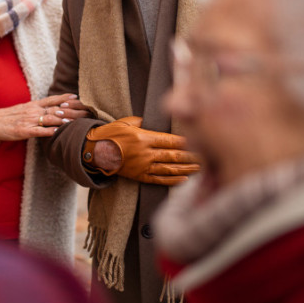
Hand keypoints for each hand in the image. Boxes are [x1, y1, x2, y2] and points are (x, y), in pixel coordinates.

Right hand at [0, 94, 90, 142]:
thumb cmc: (7, 117)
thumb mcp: (23, 109)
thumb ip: (37, 109)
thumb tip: (51, 110)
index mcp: (33, 104)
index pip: (53, 99)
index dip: (66, 98)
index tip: (79, 97)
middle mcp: (33, 110)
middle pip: (56, 108)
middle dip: (72, 110)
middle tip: (86, 110)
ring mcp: (28, 120)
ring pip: (49, 118)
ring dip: (63, 119)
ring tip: (75, 120)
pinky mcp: (23, 131)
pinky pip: (38, 131)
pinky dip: (48, 131)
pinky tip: (57, 132)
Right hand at [83, 116, 199, 185]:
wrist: (95, 152)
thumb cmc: (111, 134)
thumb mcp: (126, 122)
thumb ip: (143, 122)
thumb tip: (155, 122)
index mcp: (143, 137)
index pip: (170, 140)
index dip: (186, 141)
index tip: (201, 139)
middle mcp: (145, 153)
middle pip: (174, 155)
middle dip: (192, 156)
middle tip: (208, 155)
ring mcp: (143, 166)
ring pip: (170, 168)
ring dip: (187, 169)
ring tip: (202, 168)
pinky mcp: (139, 176)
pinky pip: (159, 179)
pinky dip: (173, 180)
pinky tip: (185, 180)